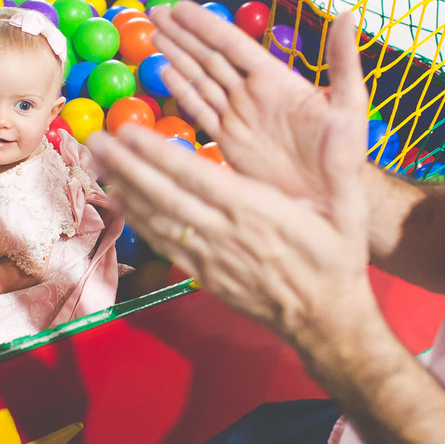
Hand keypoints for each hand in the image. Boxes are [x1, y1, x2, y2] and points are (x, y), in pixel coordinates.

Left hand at [86, 93, 376, 350]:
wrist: (326, 321)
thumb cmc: (338, 260)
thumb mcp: (349, 209)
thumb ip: (341, 163)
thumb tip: (340, 122)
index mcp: (257, 212)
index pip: (196, 178)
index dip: (159, 156)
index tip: (129, 134)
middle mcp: (226, 234)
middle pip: (164, 196)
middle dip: (126, 167)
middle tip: (95, 140)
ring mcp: (211, 258)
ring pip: (158, 220)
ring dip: (124, 190)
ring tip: (96, 164)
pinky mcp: (205, 275)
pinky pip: (165, 244)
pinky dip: (139, 222)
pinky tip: (120, 203)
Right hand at [151, 1, 369, 207]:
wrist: (328, 200)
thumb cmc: (344, 154)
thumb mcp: (348, 105)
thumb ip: (343, 60)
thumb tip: (348, 13)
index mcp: (276, 80)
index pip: (233, 44)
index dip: (205, 25)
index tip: (180, 7)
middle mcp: (253, 94)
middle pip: (210, 57)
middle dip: (183, 34)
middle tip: (156, 12)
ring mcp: (239, 117)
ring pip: (201, 80)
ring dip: (177, 56)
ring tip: (155, 34)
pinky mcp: (230, 141)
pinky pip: (201, 111)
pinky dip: (182, 92)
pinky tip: (166, 74)